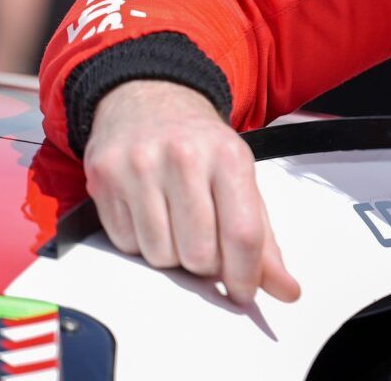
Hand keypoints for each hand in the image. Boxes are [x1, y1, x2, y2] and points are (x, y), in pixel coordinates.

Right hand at [82, 80, 301, 305]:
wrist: (149, 98)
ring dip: (172, 255)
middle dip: (206, 264)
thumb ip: (263, 238)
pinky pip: (126, 245)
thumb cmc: (201, 146)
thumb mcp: (240, 178)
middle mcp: (184, 157)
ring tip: (176, 223)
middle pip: (199, 254)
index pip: (242, 234)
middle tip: (206, 244)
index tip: (244, 292)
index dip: (245, 275)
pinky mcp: (104, 177)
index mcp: (229, 156)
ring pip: (160, 256)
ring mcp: (140, 166)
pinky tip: (149, 213)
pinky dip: (141, 242)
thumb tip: (286, 290)